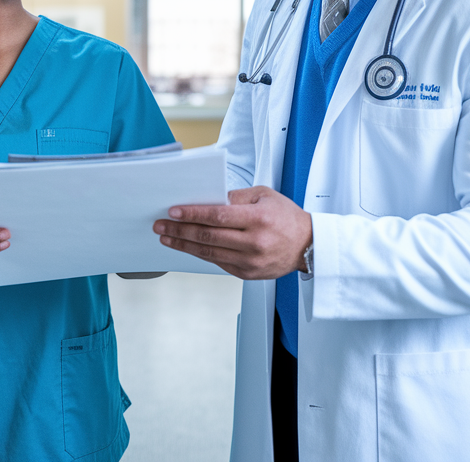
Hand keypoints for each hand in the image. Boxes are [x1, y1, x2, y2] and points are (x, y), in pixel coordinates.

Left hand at [153, 187, 311, 279]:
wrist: (308, 245)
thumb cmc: (287, 217)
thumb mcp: (264, 196)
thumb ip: (236, 197)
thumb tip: (207, 201)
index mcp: (259, 219)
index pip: (218, 216)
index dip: (193, 214)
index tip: (174, 211)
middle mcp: (254, 242)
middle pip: (209, 236)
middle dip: (181, 230)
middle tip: (161, 225)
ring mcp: (250, 261)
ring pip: (209, 253)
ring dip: (184, 244)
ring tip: (167, 237)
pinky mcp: (247, 273)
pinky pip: (218, 262)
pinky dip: (200, 254)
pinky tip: (188, 247)